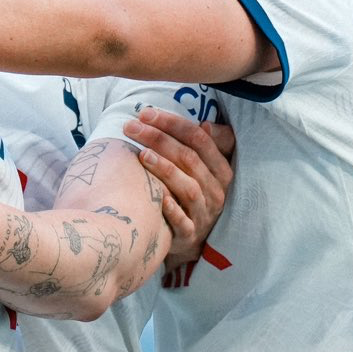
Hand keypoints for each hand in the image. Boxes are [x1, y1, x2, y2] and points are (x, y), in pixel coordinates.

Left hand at [124, 108, 235, 269]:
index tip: (145, 113)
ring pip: (188, 187)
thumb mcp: (204, 169)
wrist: (192, 238)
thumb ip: (204, 145)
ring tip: (142, 155)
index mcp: (221, 169)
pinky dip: (172, 210)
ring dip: (165, 169)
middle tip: (131, 127)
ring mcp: (205, 213)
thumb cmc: (194, 194)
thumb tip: (206, 123)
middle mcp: (216, 190)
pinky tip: (159, 197)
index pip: (200, 139)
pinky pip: (183, 222)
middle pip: (190, 159)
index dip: (173, 123)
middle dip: (159, 139)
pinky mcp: (191, 235)